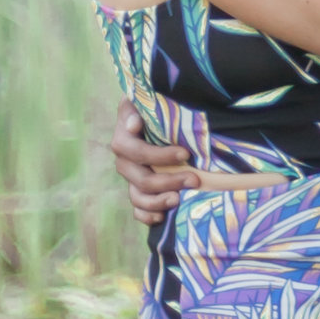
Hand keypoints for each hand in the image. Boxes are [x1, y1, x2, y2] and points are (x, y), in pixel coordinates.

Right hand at [110, 96, 215, 221]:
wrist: (153, 118)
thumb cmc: (155, 107)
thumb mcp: (147, 101)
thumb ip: (138, 108)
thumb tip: (133, 125)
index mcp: (124, 139)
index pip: (137, 152)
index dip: (160, 156)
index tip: (186, 153)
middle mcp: (124, 161)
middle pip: (141, 178)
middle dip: (168, 181)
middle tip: (195, 180)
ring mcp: (130, 178)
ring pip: (138, 197)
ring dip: (158, 202)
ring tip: (178, 200)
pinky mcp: (138, 190)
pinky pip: (137, 209)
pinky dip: (147, 216)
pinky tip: (162, 217)